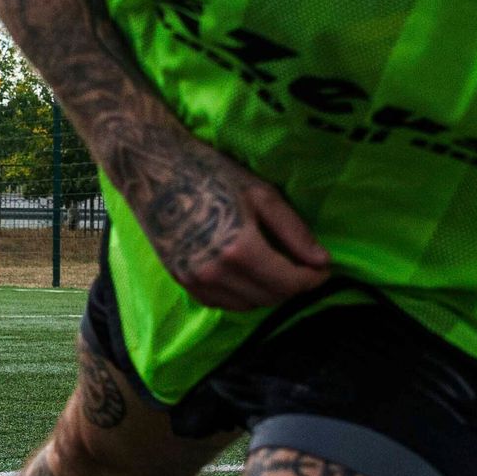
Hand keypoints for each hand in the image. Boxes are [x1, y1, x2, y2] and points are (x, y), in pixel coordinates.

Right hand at [124, 139, 330, 309]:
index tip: (324, 269)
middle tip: (304, 267)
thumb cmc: (211, 173)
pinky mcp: (182, 282)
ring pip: (248, 305)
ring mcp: (195, 281)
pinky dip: (243, 296)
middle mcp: (216, 273)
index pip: (288, 282)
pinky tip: (249, 275)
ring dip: (269, 293)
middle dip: (293, 286)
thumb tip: (323, 261)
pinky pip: (224, 303)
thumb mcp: (260, 194)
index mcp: (239, 249)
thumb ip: (293, 232)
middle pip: (270, 297)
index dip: (312, 279)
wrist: (152, 169)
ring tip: (278, 270)